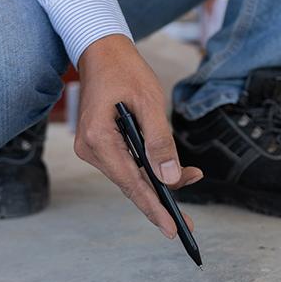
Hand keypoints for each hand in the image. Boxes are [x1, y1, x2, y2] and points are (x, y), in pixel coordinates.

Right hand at [75, 34, 202, 238]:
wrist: (102, 52)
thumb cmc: (126, 72)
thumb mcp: (150, 102)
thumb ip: (160, 141)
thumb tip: (170, 178)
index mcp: (99, 139)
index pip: (131, 183)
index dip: (155, 207)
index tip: (173, 229)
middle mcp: (90, 149)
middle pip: (131, 184)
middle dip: (160, 201)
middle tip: (187, 224)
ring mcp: (92, 148)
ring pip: (130, 177)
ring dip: (157, 183)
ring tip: (190, 180)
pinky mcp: (99, 145)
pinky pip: (126, 165)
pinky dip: (147, 170)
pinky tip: (169, 171)